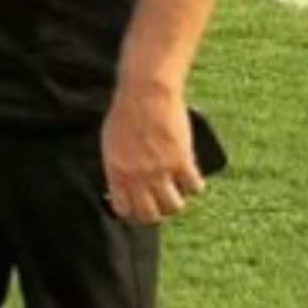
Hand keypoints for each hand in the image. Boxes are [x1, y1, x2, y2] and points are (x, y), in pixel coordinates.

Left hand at [101, 79, 206, 225]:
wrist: (146, 92)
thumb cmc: (126, 110)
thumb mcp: (111, 141)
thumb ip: (118, 165)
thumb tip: (123, 183)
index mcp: (117, 172)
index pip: (124, 210)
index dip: (133, 212)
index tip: (139, 207)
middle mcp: (137, 177)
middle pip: (150, 215)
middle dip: (157, 213)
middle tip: (161, 205)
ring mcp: (160, 171)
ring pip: (174, 206)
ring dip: (177, 203)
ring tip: (178, 193)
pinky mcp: (182, 161)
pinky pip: (194, 186)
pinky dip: (196, 185)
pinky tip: (194, 179)